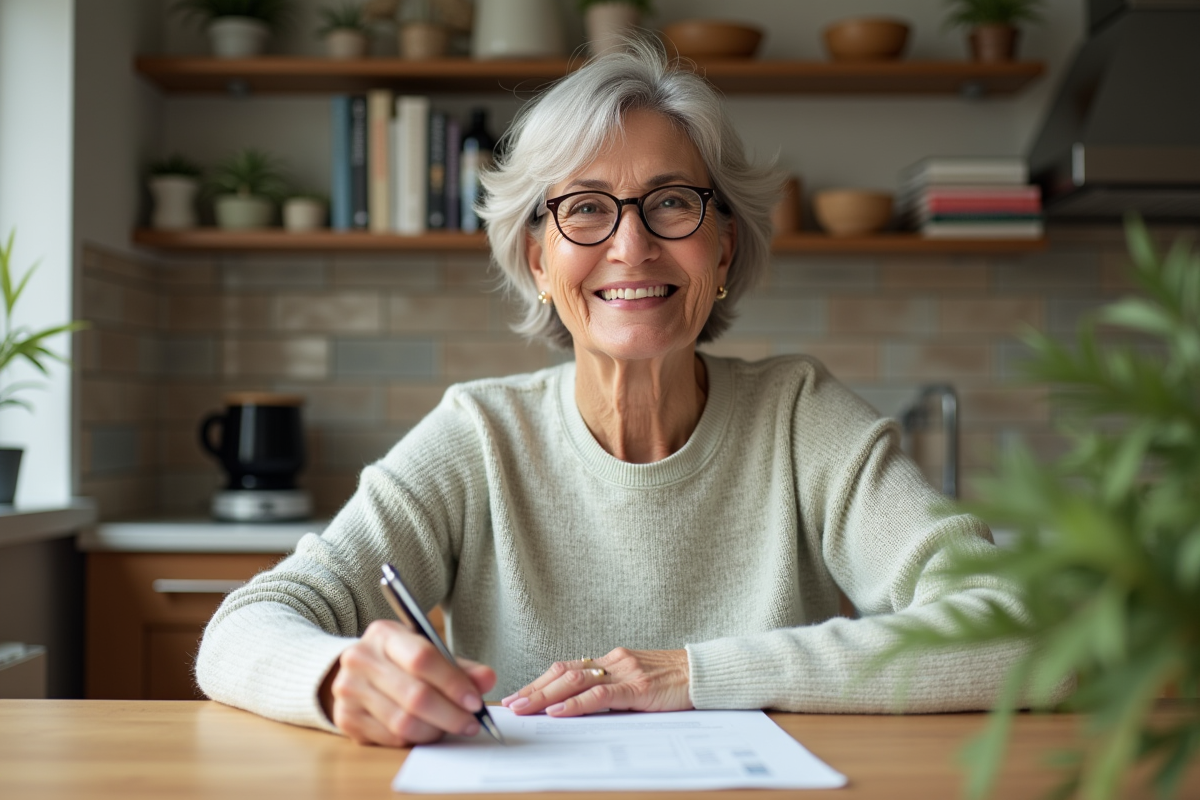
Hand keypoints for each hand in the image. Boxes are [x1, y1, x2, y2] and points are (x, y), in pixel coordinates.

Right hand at [319, 619, 496, 746]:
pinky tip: (427, 731)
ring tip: (452, 727)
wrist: (357, 671)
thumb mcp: (427, 651)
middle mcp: (360, 659)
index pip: (422, 658)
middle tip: (472, 722)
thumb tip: (487, 679)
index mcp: (384, 634)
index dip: (453, 683)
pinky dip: (416, 739)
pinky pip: (391, 738)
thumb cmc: (399, 661)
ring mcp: (349, 690)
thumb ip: (458, 667)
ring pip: (403, 722)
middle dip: (451, 714)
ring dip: (436, 730)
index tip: (475, 701)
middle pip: (414, 695)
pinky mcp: (346, 718)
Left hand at [501, 647, 691, 717]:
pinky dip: (576, 703)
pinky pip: (601, 695)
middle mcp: (613, 661)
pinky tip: (559, 711)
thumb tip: (582, 708)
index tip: (520, 695)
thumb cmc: (673, 682)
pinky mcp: (637, 687)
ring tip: (524, 708)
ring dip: (545, 696)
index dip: (540, 682)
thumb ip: (613, 691)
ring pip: (575, 680)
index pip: (566, 668)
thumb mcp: (637, 683)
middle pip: (563, 672)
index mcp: (611, 660)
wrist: (704, 674)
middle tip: (511, 703)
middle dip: (534, 689)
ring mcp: (624, 672)